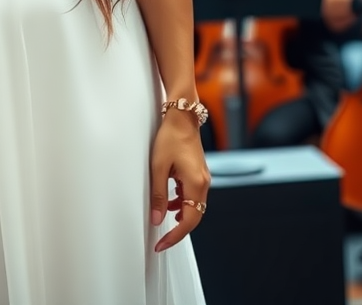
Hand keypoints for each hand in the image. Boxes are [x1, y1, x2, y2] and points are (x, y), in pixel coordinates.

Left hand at [150, 110, 209, 252]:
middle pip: (194, 216)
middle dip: (178, 230)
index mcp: (196, 183)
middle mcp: (203, 183)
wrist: (181, 116)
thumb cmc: (170, 137)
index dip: (175, 236)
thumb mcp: (158, 166)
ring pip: (194, 206)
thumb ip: (159, 194)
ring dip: (180, 216)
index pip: (188, 220)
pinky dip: (182, 202)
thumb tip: (157, 218)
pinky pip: (192, 195)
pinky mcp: (198, 173)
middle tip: (162, 239)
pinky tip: (171, 201)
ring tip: (163, 219)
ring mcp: (202, 177)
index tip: (161, 244)